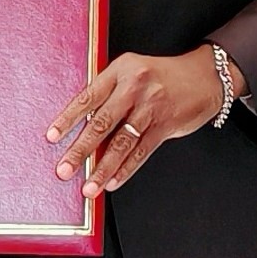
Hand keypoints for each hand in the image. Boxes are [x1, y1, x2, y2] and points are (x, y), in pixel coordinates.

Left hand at [45, 47, 241, 196]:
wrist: (204, 76)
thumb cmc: (161, 75)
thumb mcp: (132, 71)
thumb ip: (110, 91)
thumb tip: (82, 123)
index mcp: (120, 70)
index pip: (87, 97)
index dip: (68, 119)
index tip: (52, 137)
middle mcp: (134, 87)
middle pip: (101, 123)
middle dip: (80, 150)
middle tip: (64, 169)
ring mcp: (151, 107)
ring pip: (121, 143)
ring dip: (102, 168)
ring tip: (89, 186)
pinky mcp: (166, 125)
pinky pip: (142, 151)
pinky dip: (126, 169)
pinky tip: (113, 182)